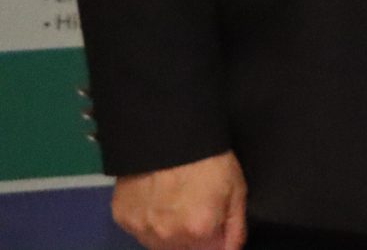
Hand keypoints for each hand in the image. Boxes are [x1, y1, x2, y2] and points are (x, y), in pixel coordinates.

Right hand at [109, 152, 246, 249]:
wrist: (166, 135)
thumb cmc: (209, 160)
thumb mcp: (236, 189)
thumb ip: (235, 227)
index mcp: (199, 232)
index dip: (214, 240)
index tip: (214, 226)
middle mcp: (168, 238)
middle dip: (193, 238)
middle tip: (196, 210)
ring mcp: (141, 230)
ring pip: (159, 245)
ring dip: (169, 233)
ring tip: (175, 204)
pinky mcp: (122, 219)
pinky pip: (139, 231)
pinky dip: (148, 222)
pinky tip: (155, 200)